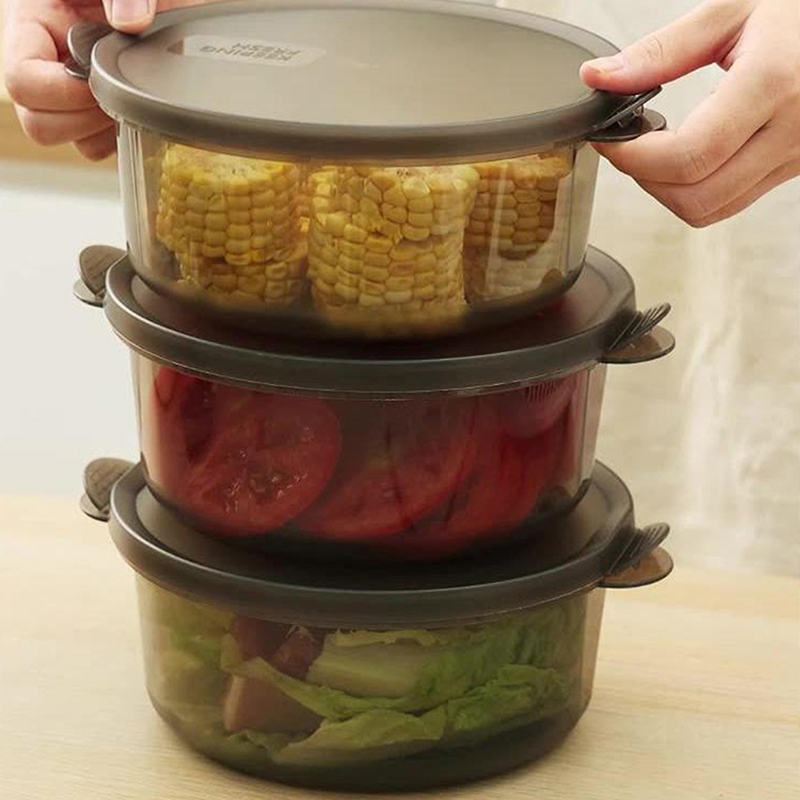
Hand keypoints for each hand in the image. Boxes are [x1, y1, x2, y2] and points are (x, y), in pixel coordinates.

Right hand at [2, 1, 203, 160]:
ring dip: (102, 131)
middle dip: (81, 119)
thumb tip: (130, 22)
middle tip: (117, 93)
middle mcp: (47, 64)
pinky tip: (138, 108)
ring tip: (129, 98)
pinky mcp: (99, 109)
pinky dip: (120, 137)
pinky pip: (101, 145)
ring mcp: (71, 91)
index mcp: (32, 25)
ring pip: (70, 139)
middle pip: (38, 123)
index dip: (59, 91)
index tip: (97, 80)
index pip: (21, 80)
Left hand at [580, 0, 799, 226]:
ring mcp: (795, 155)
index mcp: (773, 83)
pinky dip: (694, 191)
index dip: (633, 158)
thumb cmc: (797, 8)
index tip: (609, 140)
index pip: (687, 156)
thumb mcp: (730, 11)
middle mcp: (791, 130)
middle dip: (645, 179)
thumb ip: (660, 51)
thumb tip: (599, 77)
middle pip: (695, 197)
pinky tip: (684, 157)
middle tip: (626, 147)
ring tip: (653, 151)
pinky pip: (729, 202)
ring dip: (666, 191)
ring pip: (709, 209)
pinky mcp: (792, 168)